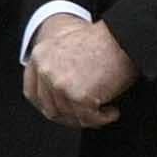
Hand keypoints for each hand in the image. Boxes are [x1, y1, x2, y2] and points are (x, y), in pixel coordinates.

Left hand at [23, 11, 132, 131]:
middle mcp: (44, 70)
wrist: (123, 37)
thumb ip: (57, 67)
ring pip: (69, 115)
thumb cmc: (105, 41)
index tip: (64, 112)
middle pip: (50, 108)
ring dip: (89, 118)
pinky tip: (112, 112)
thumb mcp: (68, 47)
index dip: (48, 106)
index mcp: (39, 56)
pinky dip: (102, 118)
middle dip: (71, 117)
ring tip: (105, 112)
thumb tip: (62, 96)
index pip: (32, 92)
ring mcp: (59, 84)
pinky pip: (88, 118)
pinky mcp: (78, 95)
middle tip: (89, 117)